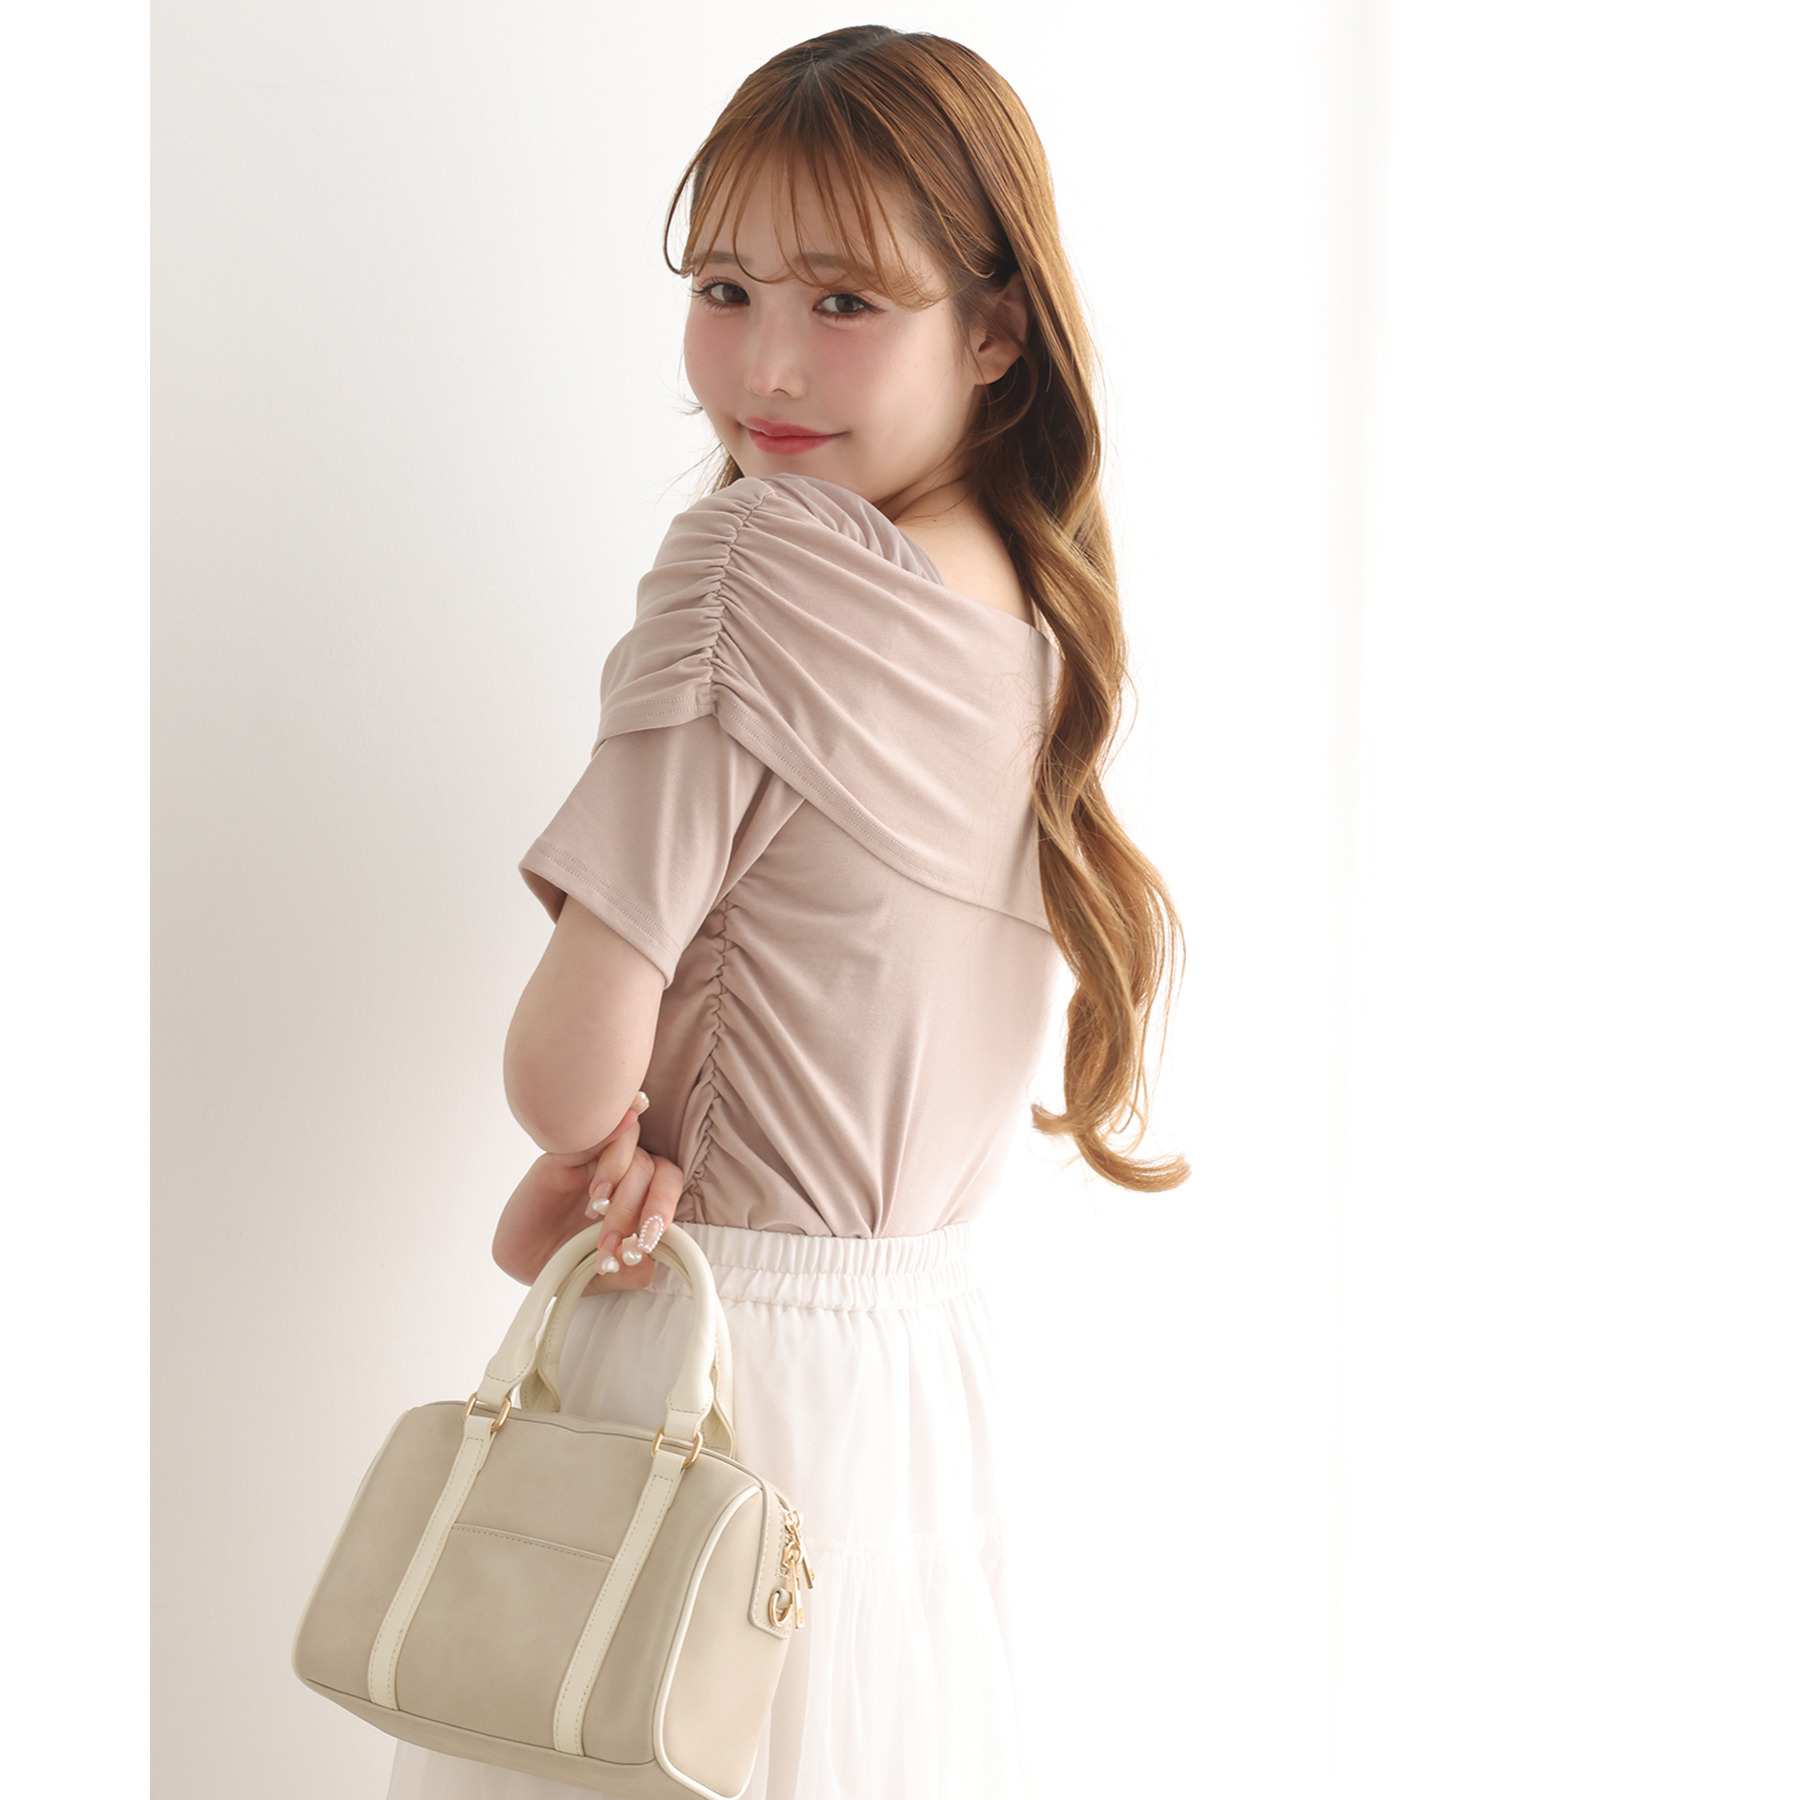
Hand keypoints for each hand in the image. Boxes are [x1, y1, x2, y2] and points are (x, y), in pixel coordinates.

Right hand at [492, 1091, 679, 1290]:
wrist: (522, 1261)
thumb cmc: (567, 1261)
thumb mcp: (602, 1275)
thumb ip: (630, 1271)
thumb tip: (647, 1261)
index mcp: (639, 1197)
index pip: (667, 1184)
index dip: (664, 1208)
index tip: (646, 1243)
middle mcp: (622, 1173)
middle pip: (653, 1166)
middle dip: (641, 1205)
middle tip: (617, 1238)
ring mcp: (594, 1161)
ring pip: (630, 1146)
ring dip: (621, 1183)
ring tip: (597, 1213)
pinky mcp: (564, 1155)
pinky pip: (593, 1136)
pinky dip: (603, 1153)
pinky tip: (596, 1188)